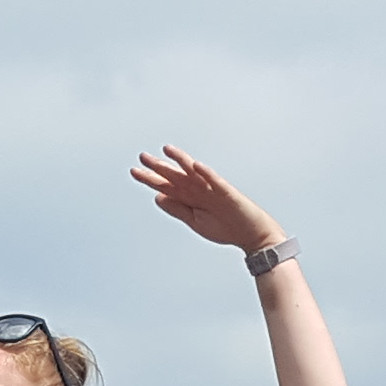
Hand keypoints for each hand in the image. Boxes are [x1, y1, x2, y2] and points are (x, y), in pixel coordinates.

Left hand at [131, 145, 280, 253]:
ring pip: (194, 172)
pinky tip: (196, 165)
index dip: (151, 178)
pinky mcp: (227, 192)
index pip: (167, 185)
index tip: (134, 171)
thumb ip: (177, 208)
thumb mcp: (194, 221)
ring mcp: (213, 189)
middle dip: (160, 166)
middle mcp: (199, 189)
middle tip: (143, 156)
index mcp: (190, 196)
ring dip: (181, 160)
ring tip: (167, 150)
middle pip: (176, 175)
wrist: (250, 235)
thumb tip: (158, 196)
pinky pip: (216, 181)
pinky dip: (206, 173)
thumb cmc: (224, 227)